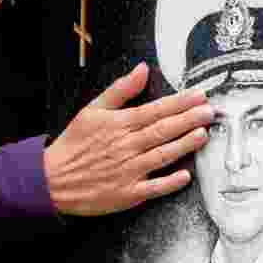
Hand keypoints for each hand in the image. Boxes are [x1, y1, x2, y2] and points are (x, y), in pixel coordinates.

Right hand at [44, 63, 212, 216]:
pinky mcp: (128, 193)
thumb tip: (142, 70)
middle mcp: (126, 146)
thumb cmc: (74, 144)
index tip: (198, 95)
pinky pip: (154, 187)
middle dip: (189, 119)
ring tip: (203, 134)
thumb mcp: (92, 109)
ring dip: (185, 145)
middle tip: (210, 111)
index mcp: (119, 125)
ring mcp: (128, 170)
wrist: (53, 178)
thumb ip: (120, 89)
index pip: (156, 110)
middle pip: (163, 130)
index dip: (180, 102)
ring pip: (162, 155)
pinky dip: (170, 182)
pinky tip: (186, 175)